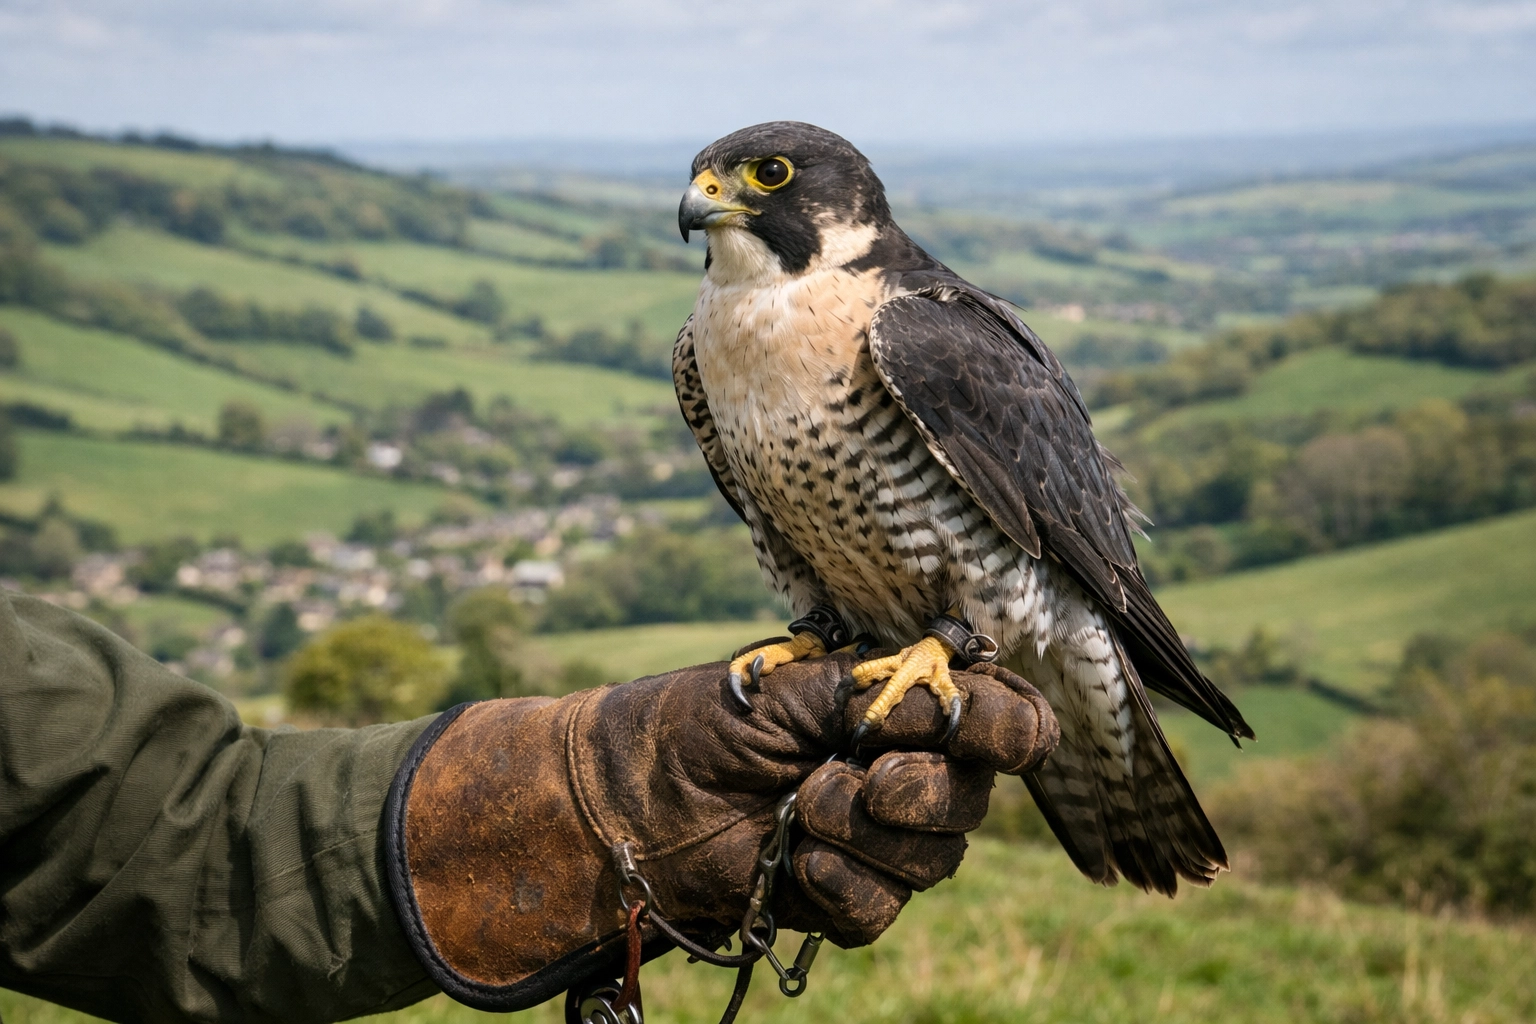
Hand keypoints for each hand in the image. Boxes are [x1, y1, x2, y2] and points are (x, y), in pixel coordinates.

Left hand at [386, 653, 1056, 1011]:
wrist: (626, 800)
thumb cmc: (702, 723)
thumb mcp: (797, 688)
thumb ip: (885, 693)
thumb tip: (964, 700)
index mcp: (900, 709)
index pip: (1003, 720)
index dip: (1008, 729)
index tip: (973, 731)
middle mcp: (902, 772)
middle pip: (976, 798)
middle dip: (926, 792)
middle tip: (864, 781)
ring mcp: (874, 840)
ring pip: (935, 860)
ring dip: (871, 837)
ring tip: (803, 808)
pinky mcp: (840, 896)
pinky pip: (881, 909)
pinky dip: (843, 886)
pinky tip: (796, 860)